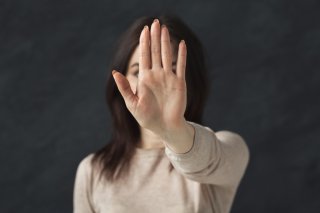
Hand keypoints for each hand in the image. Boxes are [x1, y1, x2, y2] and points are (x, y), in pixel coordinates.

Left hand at [112, 19, 186, 134]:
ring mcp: (168, 78)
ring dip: (165, 42)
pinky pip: (180, 66)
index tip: (144, 30)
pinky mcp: (179, 83)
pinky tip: (180, 44)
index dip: (144, 43)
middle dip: (155, 37)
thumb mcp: (132, 103)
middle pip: (155, 52)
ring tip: (164, 29)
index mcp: (145, 78)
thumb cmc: (147, 117)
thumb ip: (125, 88)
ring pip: (166, 56)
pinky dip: (180, 56)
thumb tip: (115, 72)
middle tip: (155, 22)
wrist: (164, 127)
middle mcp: (157, 75)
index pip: (144, 56)